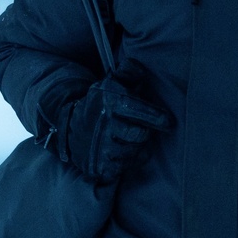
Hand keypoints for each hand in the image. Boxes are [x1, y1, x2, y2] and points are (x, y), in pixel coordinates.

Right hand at [38, 73, 171, 183]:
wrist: (69, 128)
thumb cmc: (100, 105)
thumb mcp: (110, 83)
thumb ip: (128, 72)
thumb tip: (142, 69)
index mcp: (110, 103)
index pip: (138, 110)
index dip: (156, 116)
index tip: (167, 121)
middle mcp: (105, 127)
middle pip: (141, 135)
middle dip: (144, 132)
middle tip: (139, 129)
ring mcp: (102, 150)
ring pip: (136, 152)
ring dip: (137, 147)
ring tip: (127, 139)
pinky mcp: (102, 168)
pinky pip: (128, 167)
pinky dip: (128, 161)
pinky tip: (120, 152)